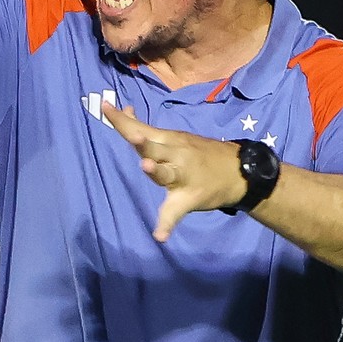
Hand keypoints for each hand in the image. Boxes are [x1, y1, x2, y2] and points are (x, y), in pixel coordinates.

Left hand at [102, 102, 246, 241]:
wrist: (238, 170)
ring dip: (157, 171)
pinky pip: (177, 212)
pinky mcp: (190, 198)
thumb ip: (148, 131)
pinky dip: (167, 224)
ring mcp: (183, 176)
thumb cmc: (198, 153)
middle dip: (144, 143)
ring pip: (167, 173)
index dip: (121, 119)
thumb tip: (126, 111)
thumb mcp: (174, 137)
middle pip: (155, 148)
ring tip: (146, 166)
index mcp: (167, 140)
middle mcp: (175, 154)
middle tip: (134, 136)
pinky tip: (159, 235)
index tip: (104, 105)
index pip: (140, 128)